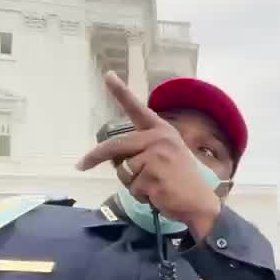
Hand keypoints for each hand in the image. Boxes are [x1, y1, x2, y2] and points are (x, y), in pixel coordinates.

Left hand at [77, 72, 221, 239]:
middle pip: (116, 146)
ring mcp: (156, 156)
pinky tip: (158, 195)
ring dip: (133, 184)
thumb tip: (113, 157)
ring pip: (123, 171)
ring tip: (155, 186)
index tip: (108, 75)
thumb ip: (143, 151)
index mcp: (162, 131)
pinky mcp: (152, 175)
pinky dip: (140, 195)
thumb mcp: (166, 157)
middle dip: (94, 157)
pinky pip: (132, 187)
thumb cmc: (180, 183)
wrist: (199, 204)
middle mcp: (159, 138)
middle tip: (80, 166)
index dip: (121, 92)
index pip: (138, 109)